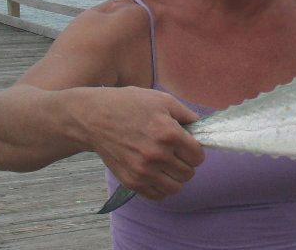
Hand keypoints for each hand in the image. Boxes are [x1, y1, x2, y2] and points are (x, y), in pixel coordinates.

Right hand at [79, 86, 203, 199]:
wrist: (94, 118)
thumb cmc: (129, 104)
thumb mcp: (163, 100)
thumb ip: (187, 114)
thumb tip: (201, 128)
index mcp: (169, 134)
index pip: (198, 156)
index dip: (196, 150)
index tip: (188, 145)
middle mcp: (157, 155)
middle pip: (188, 173)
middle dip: (187, 163)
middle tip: (177, 154)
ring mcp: (143, 171)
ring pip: (175, 187)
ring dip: (176, 177)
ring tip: (168, 165)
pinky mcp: (131, 181)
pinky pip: (157, 195)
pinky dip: (162, 187)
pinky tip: (157, 174)